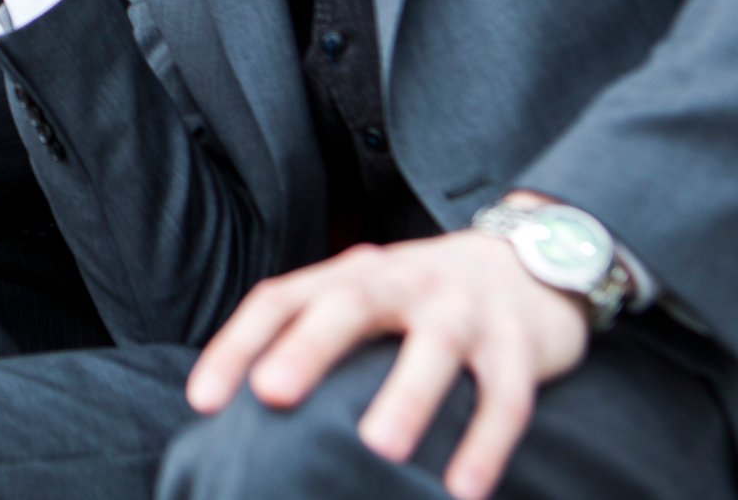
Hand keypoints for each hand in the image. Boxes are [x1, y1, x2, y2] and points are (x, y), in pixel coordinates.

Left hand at [185, 234, 588, 499]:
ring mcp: (464, 310)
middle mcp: (404, 281)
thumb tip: (243, 410)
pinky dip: (486, 443)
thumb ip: (313, 333)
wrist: (533, 260)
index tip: (204, 401)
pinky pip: (505, 396)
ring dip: (407, 397)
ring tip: (380, 450)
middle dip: (309, 348)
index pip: (281, 299)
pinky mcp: (520, 345)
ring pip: (435, 348)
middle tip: (272, 395)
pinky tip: (464, 490)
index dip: (238, 344)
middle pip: (350, 304)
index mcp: (352, 273)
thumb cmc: (422, 297)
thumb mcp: (366, 297)